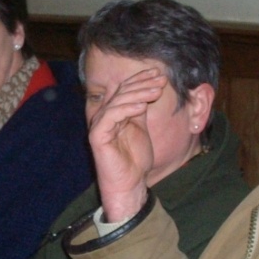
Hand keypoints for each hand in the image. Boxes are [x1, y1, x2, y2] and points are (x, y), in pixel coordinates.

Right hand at [86, 68, 166, 220]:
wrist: (128, 185)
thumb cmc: (135, 160)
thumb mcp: (140, 128)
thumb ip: (140, 110)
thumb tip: (150, 89)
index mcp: (113, 113)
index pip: (125, 89)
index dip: (141, 79)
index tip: (159, 74)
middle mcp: (103, 117)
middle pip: (121, 92)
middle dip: (143, 83)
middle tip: (161, 79)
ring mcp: (99, 126)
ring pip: (118, 101)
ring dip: (139, 93)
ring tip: (157, 90)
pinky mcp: (97, 136)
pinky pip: (111, 116)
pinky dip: (127, 109)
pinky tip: (142, 106)